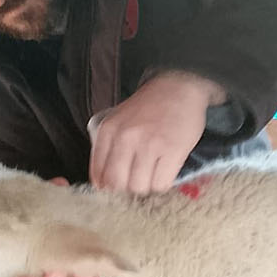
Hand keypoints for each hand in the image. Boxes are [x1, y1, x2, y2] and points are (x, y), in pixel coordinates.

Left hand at [87, 70, 224, 193]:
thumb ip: (108, 147)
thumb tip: (102, 183)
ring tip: (152, 174)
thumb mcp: (118, 121)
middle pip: (118, 184)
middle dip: (127, 189)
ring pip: (140, 187)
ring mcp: (149, 145)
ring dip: (147, 186)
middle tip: (137, 181)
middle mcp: (125, 138)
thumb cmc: (148, 108)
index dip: (108, 187)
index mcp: (108, 131)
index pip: (99, 175)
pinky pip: (161, 183)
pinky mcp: (172, 150)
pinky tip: (164, 171)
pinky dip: (162, 183)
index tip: (118, 187)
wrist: (177, 88)